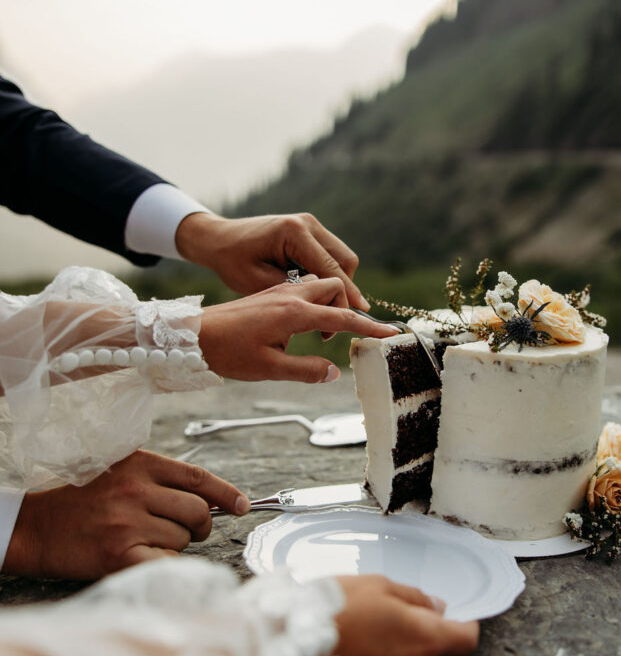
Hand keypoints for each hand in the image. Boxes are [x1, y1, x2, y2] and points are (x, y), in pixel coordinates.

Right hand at [4, 450, 249, 579]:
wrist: (38, 528)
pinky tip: (148, 559)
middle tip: (185, 531)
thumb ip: (163, 481)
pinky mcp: (119, 555)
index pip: (197, 477)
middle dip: (199, 526)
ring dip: (174, 546)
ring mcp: (127, 523)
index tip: (241, 506)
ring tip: (145, 540)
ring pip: (183, 539)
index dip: (226, 493)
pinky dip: (167, 565)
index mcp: (139, 464)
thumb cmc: (86, 502)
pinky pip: (167, 563)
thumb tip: (214, 500)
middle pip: (197, 511)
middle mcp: (135, 489)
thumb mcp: (122, 474)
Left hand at [175, 211, 369, 309]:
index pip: (333, 273)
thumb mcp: (259, 287)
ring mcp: (309, 224)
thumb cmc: (231, 264)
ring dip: (338, 286)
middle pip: (345, 263)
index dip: (350, 301)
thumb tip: (328, 339)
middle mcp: (306, 225)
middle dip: (345, 294)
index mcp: (294, 235)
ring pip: (341, 259)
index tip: (366, 323)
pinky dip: (328, 277)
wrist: (216, 239)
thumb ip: (294, 298)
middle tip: (331, 325)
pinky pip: (329, 256)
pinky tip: (315, 298)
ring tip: (321, 313)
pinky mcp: (307, 230)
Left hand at [199, 276, 398, 383]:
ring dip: (332, 302)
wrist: (193, 334)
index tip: (392, 334)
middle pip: (337, 287)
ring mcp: (282, 289)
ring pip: (321, 282)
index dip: (370, 327)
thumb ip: (306, 370)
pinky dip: (317, 299)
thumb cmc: (228, 351)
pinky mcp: (273, 290)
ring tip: (324, 332)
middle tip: (344, 335)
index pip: (343, 318)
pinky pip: (306, 285)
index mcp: (294, 312)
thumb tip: (335, 373)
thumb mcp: (268, 368)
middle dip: (349, 306)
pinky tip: (307, 321)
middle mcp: (292, 293)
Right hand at [334, 576, 478, 655]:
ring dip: (395, 651)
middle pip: (431, 653)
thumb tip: (437, 609)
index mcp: (425, 641)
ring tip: (363, 631)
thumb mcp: (379, 585)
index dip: (465, 625)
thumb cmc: (337, 607)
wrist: (292, 645)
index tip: (457, 616)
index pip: (465, 640)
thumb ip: (415, 598)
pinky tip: (354, 649)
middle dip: (416, 634)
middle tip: (385, 614)